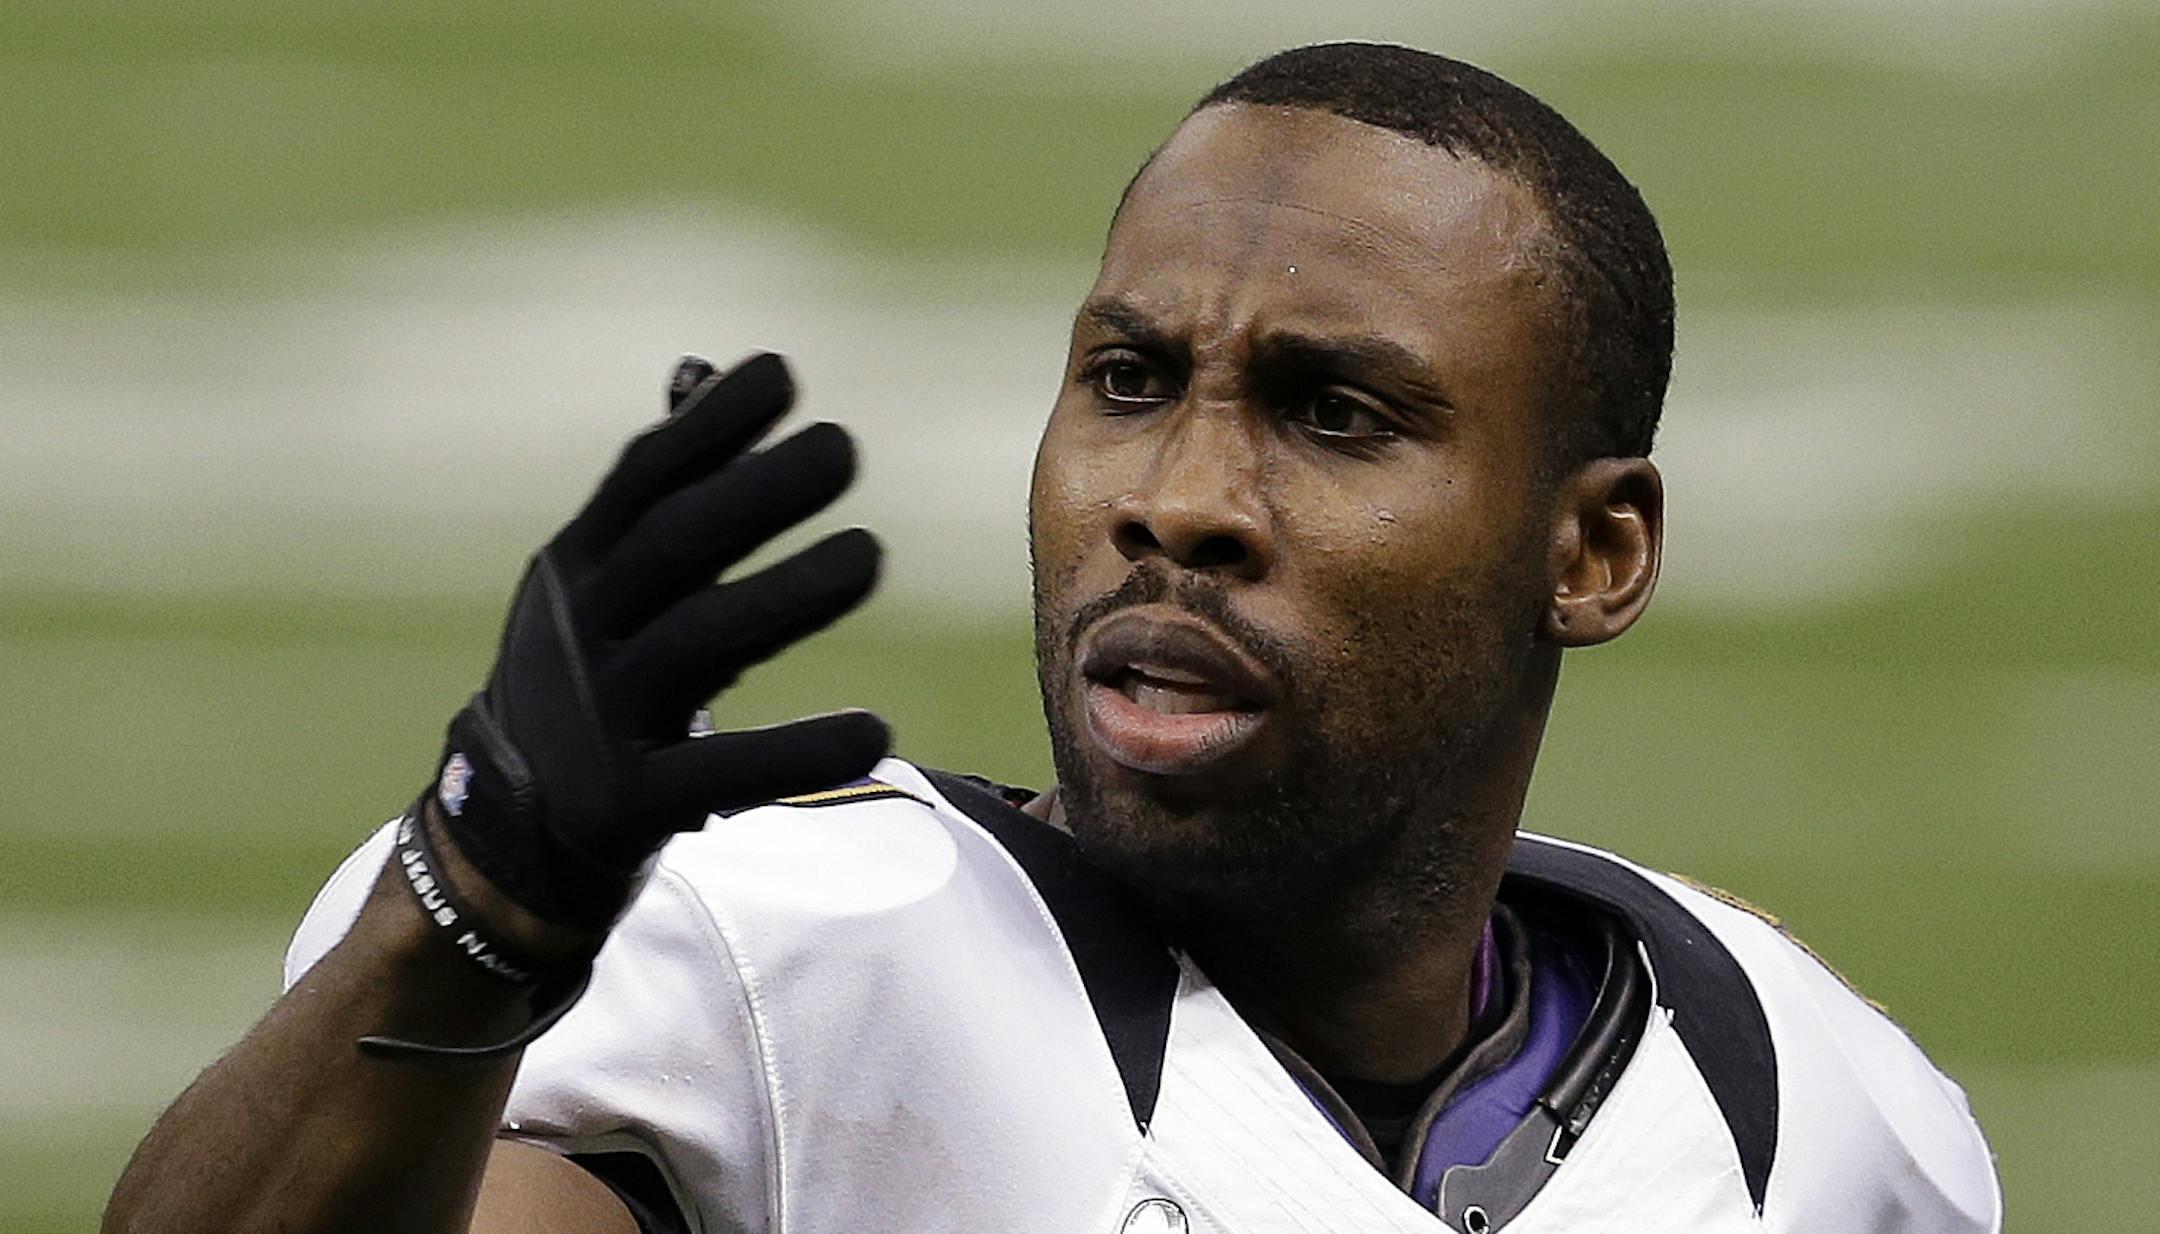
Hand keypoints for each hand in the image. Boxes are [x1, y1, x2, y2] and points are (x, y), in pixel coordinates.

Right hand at [428, 352, 888, 937]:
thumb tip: (702, 370)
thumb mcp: (606, 583)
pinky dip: (796, 750)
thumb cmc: (589, 683)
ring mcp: (595, 718)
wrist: (501, 840)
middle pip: (671, 547)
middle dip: (756, 491)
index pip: (642, 480)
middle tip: (844, 446)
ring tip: (871, 553)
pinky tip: (875, 729)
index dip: (708, 428)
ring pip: (696, 642)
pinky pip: (718, 772)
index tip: (779, 374)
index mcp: (576, 569)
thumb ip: (660, 491)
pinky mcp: (623, 804)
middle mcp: (579, 633)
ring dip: (786, 595)